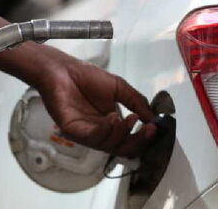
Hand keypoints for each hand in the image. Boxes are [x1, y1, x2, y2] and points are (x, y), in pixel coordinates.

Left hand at [35, 50, 156, 157]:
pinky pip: (91, 138)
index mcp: (110, 124)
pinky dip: (105, 130)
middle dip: (137, 141)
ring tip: (127, 118)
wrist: (63, 69)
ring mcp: (85, 133)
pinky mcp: (72, 131)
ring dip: (121, 134)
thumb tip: (153, 118)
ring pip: (108, 145)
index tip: (154, 127)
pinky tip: (112, 118)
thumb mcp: (119, 88)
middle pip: (121, 148)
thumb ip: (136, 102)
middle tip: (147, 129)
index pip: (129, 139)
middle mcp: (98, 132)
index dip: (143, 137)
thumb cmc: (86, 77)